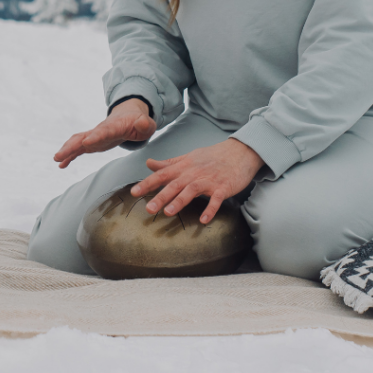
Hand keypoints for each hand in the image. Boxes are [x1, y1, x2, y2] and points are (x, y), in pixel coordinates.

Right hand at [54, 98, 156, 168]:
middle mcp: (100, 130)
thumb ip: (144, 124)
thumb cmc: (139, 122)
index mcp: (114, 127)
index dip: (95, 136)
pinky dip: (70, 156)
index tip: (86, 142)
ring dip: (67, 150)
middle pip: (83, 137)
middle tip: (59, 155)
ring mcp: (94, 136)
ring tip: (56, 160)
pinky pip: (79, 149)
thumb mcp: (146, 124)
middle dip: (71, 146)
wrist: (129, 116)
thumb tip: (142, 123)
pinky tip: (62, 165)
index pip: (103, 131)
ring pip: (77, 142)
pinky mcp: (92, 142)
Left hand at [132, 138, 263, 223]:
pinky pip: (216, 199)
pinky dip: (210, 209)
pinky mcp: (223, 187)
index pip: (162, 175)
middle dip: (160, 196)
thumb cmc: (212, 156)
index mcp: (183, 166)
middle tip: (148, 209)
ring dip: (179, 201)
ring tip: (168, 213)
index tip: (134, 192)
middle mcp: (193, 173)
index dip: (147, 183)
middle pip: (174, 184)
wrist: (239, 152)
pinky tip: (203, 220)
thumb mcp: (188, 157)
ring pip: (191, 190)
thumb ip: (168, 163)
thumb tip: (149, 163)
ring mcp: (209, 180)